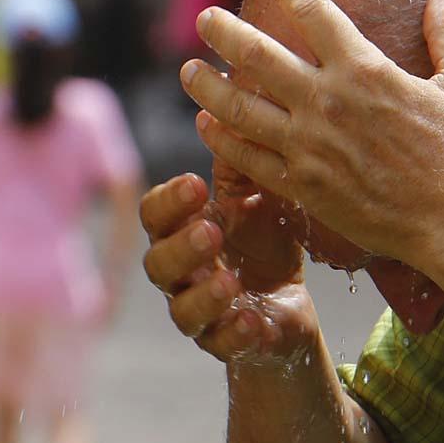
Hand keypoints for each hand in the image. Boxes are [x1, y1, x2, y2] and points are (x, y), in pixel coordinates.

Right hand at [140, 172, 319, 363]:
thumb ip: (240, 161)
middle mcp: (180, 273)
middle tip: (210, 231)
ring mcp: (199, 312)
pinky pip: (220, 345)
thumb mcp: (258, 197)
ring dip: (203, 295)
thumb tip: (232, 97)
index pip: (155, 215)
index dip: (168, 201)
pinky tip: (252, 321)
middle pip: (158, 263)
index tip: (195, 185)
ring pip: (182, 309)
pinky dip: (233, 334)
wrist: (288, 303)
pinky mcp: (227, 343)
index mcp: (181, 230)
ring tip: (230, 282)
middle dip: (181, 247)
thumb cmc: (263, 242)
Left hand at [183, 0, 443, 283]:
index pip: (316, 15)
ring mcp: (308, 145)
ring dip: (207, 86)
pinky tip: (207, 125)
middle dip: (224, 33)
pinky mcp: (300, 184)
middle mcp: (326, 102)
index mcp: (365, 70)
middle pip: (257, 56)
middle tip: (204, 20)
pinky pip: (248, 158)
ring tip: (189, 71)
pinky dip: (222, 140)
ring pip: (238, 108)